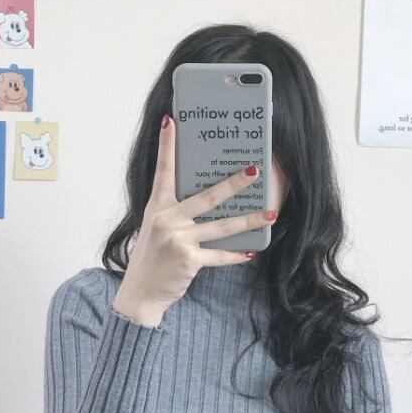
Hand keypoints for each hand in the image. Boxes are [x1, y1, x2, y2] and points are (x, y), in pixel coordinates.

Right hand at [112, 113, 277, 326]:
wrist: (141, 291)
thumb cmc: (152, 258)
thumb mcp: (157, 228)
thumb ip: (177, 212)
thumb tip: (212, 200)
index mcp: (158, 206)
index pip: (163, 170)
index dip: (167, 145)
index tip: (172, 121)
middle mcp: (167, 219)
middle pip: (207, 196)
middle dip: (234, 183)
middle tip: (255, 169)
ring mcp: (178, 239)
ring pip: (221, 226)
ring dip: (249, 220)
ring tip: (270, 213)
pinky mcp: (188, 260)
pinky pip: (219, 255)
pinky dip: (235, 256)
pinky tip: (251, 252)